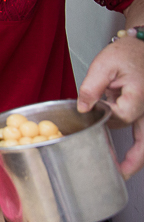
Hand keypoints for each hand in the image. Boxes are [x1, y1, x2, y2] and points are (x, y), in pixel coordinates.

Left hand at [77, 37, 143, 177]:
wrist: (141, 47)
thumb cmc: (126, 53)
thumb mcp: (104, 65)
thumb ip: (92, 87)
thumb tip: (83, 108)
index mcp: (137, 97)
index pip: (118, 117)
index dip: (102, 117)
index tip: (90, 111)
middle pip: (143, 140)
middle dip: (133, 160)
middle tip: (121, 174)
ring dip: (137, 156)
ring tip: (123, 172)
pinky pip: (143, 132)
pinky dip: (139, 146)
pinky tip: (130, 159)